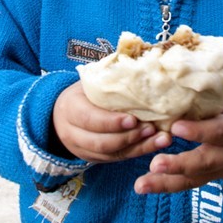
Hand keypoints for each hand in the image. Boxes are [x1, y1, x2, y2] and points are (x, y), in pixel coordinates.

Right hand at [52, 80, 171, 162]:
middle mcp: (73, 133)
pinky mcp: (95, 159)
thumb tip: (137, 63)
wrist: (62, 114)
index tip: (133, 119)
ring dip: (138, 147)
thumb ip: (107, 78)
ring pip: (111, 154)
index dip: (111, 122)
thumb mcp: (88, 82)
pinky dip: (138, 152)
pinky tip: (156, 144)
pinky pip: (117, 159)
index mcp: (70, 108)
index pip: (89, 119)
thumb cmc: (83, 92)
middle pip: (101, 142)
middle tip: (152, 128)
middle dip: (128, 137)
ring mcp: (83, 149)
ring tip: (160, 138)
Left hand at [133, 90, 222, 194]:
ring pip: (192, 179)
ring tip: (141, 184)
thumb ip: (208, 91)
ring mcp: (219, 170)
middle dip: (179, 164)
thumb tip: (178, 71)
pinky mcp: (208, 179)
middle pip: (204, 162)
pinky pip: (186, 184)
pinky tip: (143, 185)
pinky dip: (164, 186)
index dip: (199, 131)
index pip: (219, 131)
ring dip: (165, 182)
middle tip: (155, 164)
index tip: (175, 127)